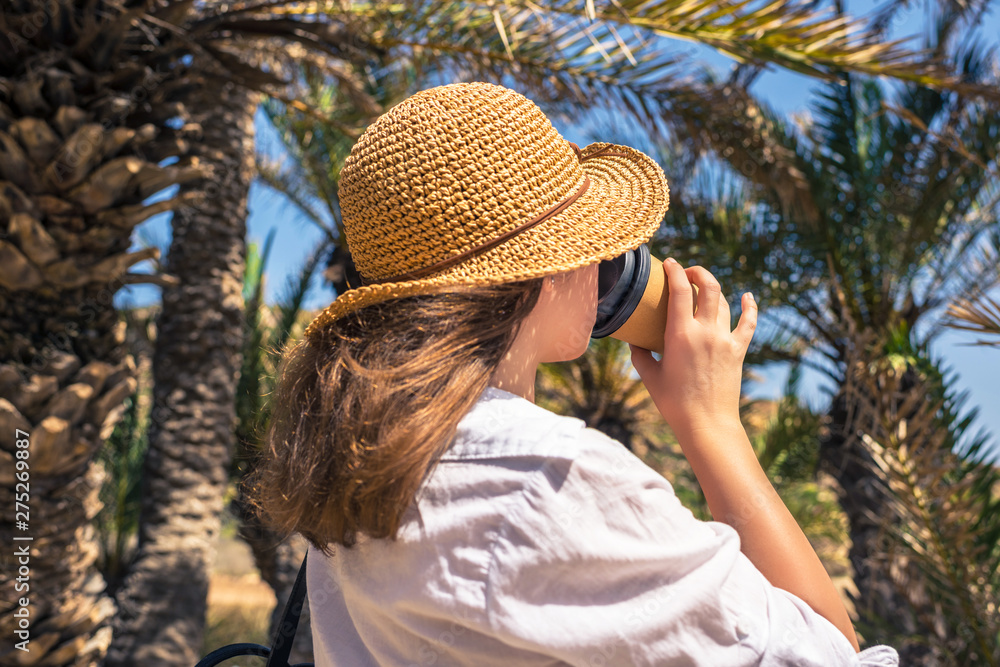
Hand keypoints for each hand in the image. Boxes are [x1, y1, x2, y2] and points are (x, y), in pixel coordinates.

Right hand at [629, 258, 756, 440]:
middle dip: (697, 272)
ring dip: (714, 287)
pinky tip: (748, 296)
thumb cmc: (674, 403)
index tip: (669, 262)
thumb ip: (640, 355)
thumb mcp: (649, 377)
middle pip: (708, 286)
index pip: (680, 290)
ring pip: (724, 301)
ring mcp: (725, 340)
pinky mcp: (738, 351)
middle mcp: (706, 331)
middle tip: (687, 271)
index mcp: (681, 334)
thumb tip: (634, 342)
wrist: (707, 423)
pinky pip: (748, 323)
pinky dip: (750, 307)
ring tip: (703, 285)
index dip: (675, 271)